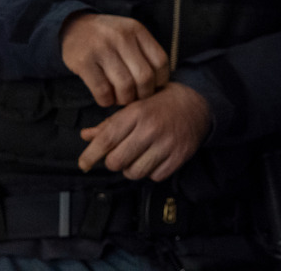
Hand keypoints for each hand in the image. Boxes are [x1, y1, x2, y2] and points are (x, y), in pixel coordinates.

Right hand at [60, 13, 168, 106]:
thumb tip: (160, 85)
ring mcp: (102, 48)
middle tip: (136, 97)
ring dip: (124, 100)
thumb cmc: (108, 37)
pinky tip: (106, 99)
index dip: (160, 81)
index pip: (160, 62)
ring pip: (125, 86)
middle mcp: (121, 37)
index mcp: (137, 30)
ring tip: (120, 98)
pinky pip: (102, 90)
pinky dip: (106, 101)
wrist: (73, 27)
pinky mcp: (84, 62)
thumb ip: (145, 53)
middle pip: (144, 77)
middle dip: (143, 95)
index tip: (153, 88)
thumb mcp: (130, 35)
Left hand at [78, 82, 210, 181]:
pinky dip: (151, 172)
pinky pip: (155, 177)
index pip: (106, 140)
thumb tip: (86, 136)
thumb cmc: (161, 104)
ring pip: (134, 172)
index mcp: (137, 113)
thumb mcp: (135, 106)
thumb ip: (110, 123)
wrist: (197, 104)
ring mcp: (167, 144)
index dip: (90, 155)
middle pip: (116, 161)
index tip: (84, 163)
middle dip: (114, 161)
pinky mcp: (179, 156)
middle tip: (120, 154)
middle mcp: (151, 128)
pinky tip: (154, 158)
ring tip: (138, 156)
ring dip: (132, 168)